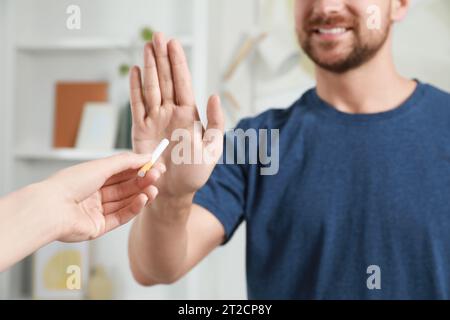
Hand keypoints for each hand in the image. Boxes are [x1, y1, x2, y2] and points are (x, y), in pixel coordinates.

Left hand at [42, 152, 165, 241]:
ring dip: (141, 195)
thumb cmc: (69, 184)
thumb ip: (126, 162)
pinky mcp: (99, 226)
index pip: (122, 172)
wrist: (51, 208)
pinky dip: (134, 208)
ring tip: (153, 190)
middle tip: (157, 176)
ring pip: (125, 202)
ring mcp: (97, 211)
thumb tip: (146, 156)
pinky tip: (143, 200)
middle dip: (142, 182)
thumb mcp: (102, 166)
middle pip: (125, 187)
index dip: (139, 169)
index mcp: (93, 177)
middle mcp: (95, 193)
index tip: (155, 165)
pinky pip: (120, 216)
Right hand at [129, 32, 223, 198]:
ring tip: (147, 47)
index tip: (173, 43)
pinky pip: (137, 105)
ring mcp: (155, 120)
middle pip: (166, 80)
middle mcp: (171, 114)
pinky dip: (135, 88)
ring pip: (151, 88)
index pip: (182, 83)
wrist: (173, 192)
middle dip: (162, 58)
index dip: (178, 63)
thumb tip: (214, 96)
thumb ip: (216, 122)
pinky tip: (136, 72)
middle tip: (157, 36)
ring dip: (149, 67)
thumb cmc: (194, 173)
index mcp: (189, 115)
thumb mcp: (212, 148)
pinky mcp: (140, 130)